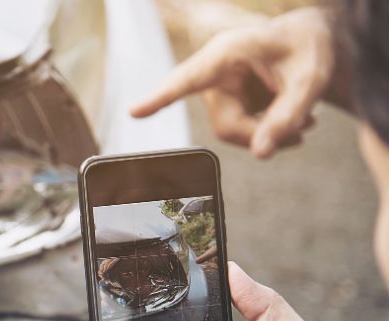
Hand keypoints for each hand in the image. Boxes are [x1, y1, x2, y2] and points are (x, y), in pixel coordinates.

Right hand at [130, 8, 333, 157]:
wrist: (310, 40)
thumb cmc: (308, 49)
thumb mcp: (309, 81)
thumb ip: (287, 117)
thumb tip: (261, 155)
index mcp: (227, 53)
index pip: (188, 79)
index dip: (161, 97)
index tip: (134, 112)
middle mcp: (214, 72)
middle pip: (225, 125)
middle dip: (261, 135)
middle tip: (302, 134)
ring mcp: (217, 89)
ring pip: (231, 132)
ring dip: (267, 135)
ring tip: (305, 124)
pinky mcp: (226, 101)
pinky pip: (238, 130)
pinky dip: (265, 132)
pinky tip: (294, 121)